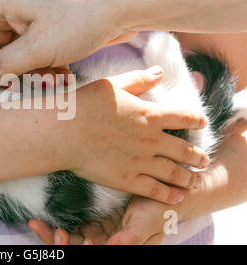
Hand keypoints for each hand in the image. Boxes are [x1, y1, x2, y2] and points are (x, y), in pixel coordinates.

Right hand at [0, 0, 136, 84]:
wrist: (123, 5)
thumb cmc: (81, 16)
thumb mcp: (38, 47)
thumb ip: (4, 66)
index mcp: (1, 3)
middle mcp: (11, 9)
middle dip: (2, 69)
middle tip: (21, 84)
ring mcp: (30, 19)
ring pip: (12, 54)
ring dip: (27, 71)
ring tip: (52, 77)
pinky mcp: (46, 29)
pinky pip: (30, 54)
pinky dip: (41, 67)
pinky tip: (60, 74)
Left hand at [30, 195, 188, 244]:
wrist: (169, 192)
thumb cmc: (161, 210)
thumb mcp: (146, 224)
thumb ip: (129, 239)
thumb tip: (110, 248)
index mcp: (117, 248)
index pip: (88, 252)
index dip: (73, 248)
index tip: (61, 234)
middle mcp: (106, 243)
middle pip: (74, 247)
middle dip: (54, 241)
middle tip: (38, 227)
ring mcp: (99, 231)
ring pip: (69, 238)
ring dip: (51, 234)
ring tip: (36, 223)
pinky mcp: (96, 218)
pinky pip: (73, 223)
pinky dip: (57, 222)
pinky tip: (41, 217)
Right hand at [55, 68, 207, 203]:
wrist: (63, 132)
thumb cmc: (84, 105)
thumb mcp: (113, 85)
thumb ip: (139, 80)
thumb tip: (160, 72)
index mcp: (149, 115)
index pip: (183, 117)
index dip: (196, 119)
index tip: (202, 123)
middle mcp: (150, 140)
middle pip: (184, 149)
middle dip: (197, 156)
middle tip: (204, 160)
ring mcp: (140, 162)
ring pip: (173, 172)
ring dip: (188, 177)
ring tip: (195, 180)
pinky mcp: (126, 179)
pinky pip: (154, 190)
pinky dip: (169, 194)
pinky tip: (177, 196)